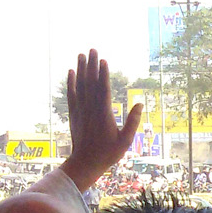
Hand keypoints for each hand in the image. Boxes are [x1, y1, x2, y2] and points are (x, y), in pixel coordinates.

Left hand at [61, 50, 142, 190]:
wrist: (85, 163)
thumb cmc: (108, 154)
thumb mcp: (126, 141)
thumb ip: (133, 122)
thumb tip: (140, 103)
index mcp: (103, 114)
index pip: (103, 89)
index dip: (103, 74)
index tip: (103, 60)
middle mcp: (90, 109)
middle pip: (90, 82)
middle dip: (91, 65)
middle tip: (92, 49)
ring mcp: (80, 111)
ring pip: (80, 85)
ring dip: (80, 69)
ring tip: (81, 54)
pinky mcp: (74, 114)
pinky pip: (71, 94)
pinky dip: (71, 82)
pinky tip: (71, 72)